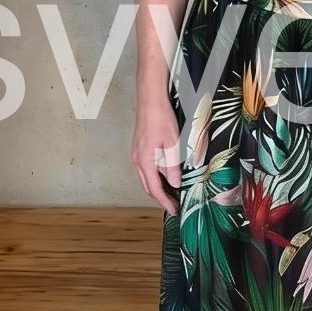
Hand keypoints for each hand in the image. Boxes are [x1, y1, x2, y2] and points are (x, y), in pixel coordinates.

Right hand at [132, 98, 181, 213]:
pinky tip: (165, 177)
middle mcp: (137, 160)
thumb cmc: (161, 119)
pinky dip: (155, 177)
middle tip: (174, 205)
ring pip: (146, 178)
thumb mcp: (172, 144)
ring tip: (172, 194)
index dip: (165, 201)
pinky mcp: (139, 148)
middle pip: (148, 186)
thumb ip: (172, 166)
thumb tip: (174, 184)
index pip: (154, 189)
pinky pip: (146, 169)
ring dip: (158, 188)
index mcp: (144, 161)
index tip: (174, 210)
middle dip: (160, 198)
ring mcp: (136, 154)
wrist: (150, 100)